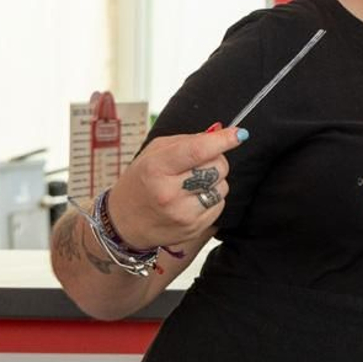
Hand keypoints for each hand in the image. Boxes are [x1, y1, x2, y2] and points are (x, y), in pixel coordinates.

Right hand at [105, 126, 248, 248]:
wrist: (124, 223)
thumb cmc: (141, 182)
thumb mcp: (153, 154)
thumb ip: (187, 141)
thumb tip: (221, 132)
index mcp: (155, 168)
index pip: (197, 151)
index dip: (222, 141)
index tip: (239, 134)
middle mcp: (168, 193)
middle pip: (217, 168)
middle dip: (217, 161)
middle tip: (200, 164)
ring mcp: (182, 214)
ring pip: (222, 187)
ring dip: (214, 181)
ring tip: (191, 184)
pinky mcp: (194, 228)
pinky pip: (220, 205)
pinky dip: (212, 198)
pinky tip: (192, 200)